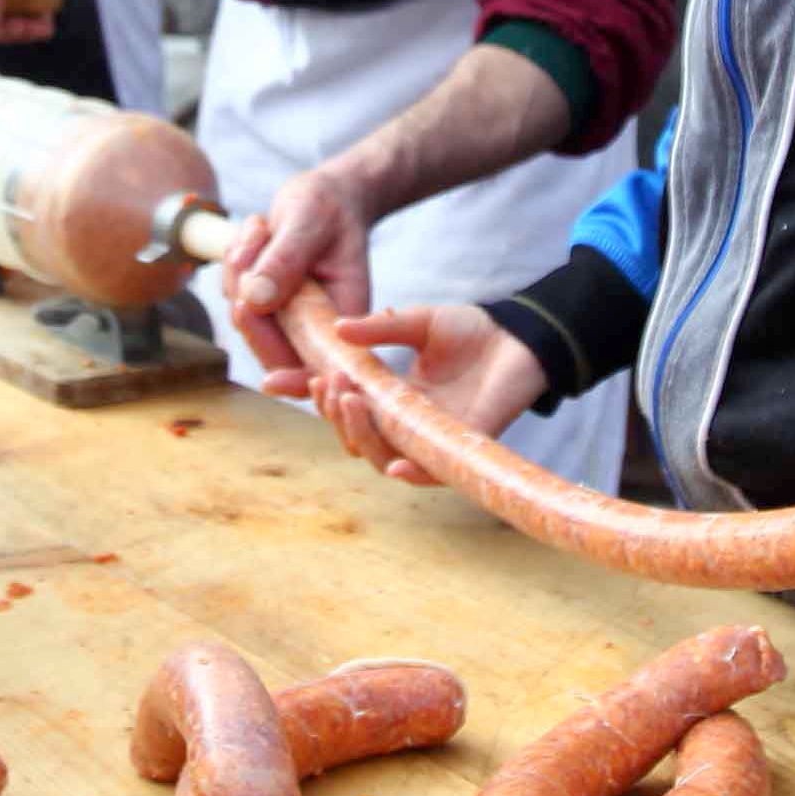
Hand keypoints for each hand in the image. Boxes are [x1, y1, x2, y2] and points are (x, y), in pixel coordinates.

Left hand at [223, 167, 376, 379]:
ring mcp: (287, 317)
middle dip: (248, 303)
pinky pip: (234, 294)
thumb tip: (255, 301)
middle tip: (249, 249)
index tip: (271, 383)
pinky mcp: (264, 304)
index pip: (322, 364)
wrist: (326, 195)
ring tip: (260, 228)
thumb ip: (285, 260)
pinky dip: (236, 262)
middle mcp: (314, 324)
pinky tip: (256, 231)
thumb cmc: (329, 207)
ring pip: (245, 316)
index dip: (299, 382)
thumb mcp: (309, 223)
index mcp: (344, 315)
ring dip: (240, 271)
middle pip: (270, 347)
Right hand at [284, 301, 543, 485]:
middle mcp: (400, 423)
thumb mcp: (416, 323)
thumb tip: (337, 329)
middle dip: (329, 411)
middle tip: (325, 380)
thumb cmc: (471, 331)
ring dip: (356, 432)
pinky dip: (405, 470)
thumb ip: (380, 329)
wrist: (522, 339)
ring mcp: (425, 440)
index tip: (272, 380)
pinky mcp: (456, 451)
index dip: (304, 394)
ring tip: (348, 397)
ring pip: (375, 453)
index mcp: (385, 395)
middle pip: (349, 433)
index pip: (336, 401)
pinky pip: (425, 472)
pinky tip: (390, 461)